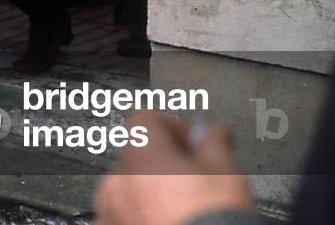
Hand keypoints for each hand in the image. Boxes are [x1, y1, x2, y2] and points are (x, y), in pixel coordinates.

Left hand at [95, 112, 253, 224]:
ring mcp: (111, 211)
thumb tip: (214, 131)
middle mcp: (118, 181)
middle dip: (162, 162)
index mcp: (140, 154)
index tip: (192, 144)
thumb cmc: (211, 218)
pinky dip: (138, 215)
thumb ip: (213, 141)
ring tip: (179, 207)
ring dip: (148, 190)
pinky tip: (163, 222)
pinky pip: (122, 215)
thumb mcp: (223, 171)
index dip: (173, 128)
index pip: (146, 120)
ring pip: (128, 188)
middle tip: (190, 180)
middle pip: (137, 155)